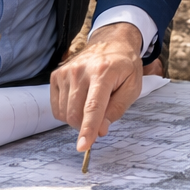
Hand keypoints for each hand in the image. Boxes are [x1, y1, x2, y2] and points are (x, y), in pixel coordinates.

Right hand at [51, 22, 143, 154]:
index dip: (88, 129)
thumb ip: (117, 109)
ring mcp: (66, 72)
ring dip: (77, 119)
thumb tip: (101, 130)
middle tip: (100, 121)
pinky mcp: (56, 75)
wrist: (111, 42)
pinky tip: (80, 101)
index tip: (83, 147)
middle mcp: (81, 71)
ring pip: (64, 113)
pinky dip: (67, 112)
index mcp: (103, 73)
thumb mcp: (132, 87)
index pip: (93, 107)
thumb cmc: (124, 66)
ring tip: (92, 105)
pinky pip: (56, 107)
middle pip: (75, 114)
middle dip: (86, 127)